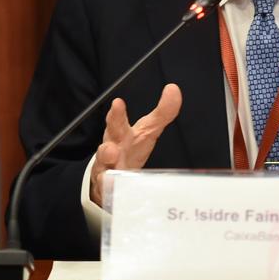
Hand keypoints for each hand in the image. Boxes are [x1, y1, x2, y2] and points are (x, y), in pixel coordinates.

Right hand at [89, 84, 181, 205]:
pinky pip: (107, 189)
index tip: (118, 103)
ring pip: (103, 164)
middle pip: (109, 137)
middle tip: (113, 123)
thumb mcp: (148, 131)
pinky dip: (109, 187)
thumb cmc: (130, 150)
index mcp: (121, 135)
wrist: (110, 179)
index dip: (117, 113)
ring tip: (111, 152)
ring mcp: (107, 170)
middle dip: (110, 133)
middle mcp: (111, 150)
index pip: (118, 121)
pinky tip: (112, 184)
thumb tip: (174, 89)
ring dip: (106, 157)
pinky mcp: (107, 190)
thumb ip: (163, 112)